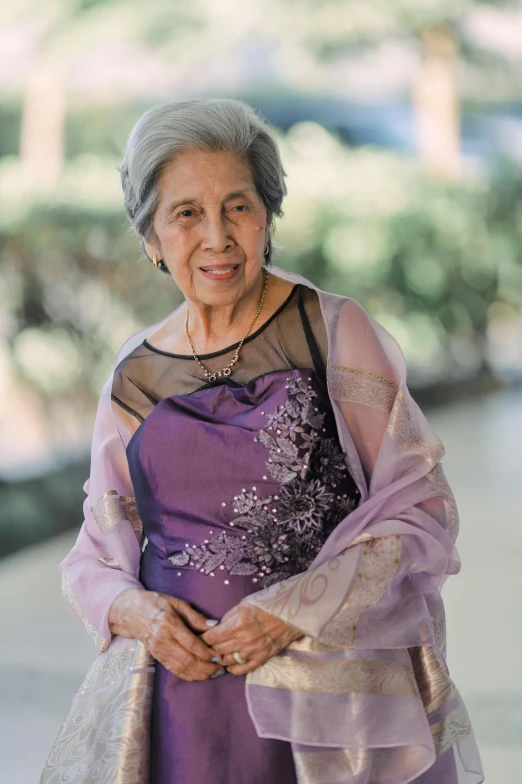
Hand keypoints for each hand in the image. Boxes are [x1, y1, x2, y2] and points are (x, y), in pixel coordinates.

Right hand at [108, 588, 223, 681]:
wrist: (130, 610)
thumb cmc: (156, 602)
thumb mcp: (177, 603)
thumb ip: (196, 616)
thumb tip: (215, 625)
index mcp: (169, 624)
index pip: (191, 644)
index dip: (207, 652)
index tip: (220, 655)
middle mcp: (162, 640)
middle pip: (187, 660)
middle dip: (207, 667)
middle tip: (221, 668)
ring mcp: (158, 650)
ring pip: (181, 668)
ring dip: (200, 674)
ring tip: (215, 674)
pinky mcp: (156, 656)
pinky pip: (174, 670)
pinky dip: (188, 675)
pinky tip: (200, 675)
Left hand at [201, 601, 301, 675]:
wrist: (293, 612)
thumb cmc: (268, 604)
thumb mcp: (245, 603)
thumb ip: (228, 616)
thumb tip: (215, 627)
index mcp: (238, 623)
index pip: (211, 637)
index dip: (202, 638)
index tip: (198, 637)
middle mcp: (244, 639)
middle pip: (216, 650)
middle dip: (208, 648)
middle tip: (204, 647)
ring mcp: (254, 650)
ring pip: (226, 661)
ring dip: (219, 658)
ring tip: (216, 654)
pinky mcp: (263, 658)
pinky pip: (242, 669)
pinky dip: (233, 668)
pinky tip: (230, 663)